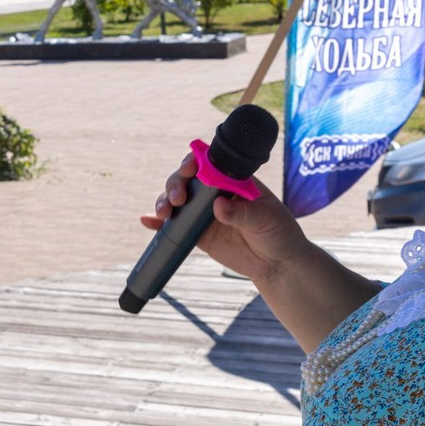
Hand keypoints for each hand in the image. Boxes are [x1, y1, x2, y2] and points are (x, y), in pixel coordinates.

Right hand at [140, 155, 305, 282]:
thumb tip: (219, 206)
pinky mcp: (197, 234)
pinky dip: (158, 223)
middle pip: (186, 179)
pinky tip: (147, 221)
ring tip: (164, 213)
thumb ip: (242, 212)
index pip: (209, 163)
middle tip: (178, 198)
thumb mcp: (265, 219)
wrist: (276, 263)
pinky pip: (174, 226)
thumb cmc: (277, 232)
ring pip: (176, 200)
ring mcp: (203, 213)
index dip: (194, 162)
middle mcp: (214, 192)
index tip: (189, 169)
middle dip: (176, 184)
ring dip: (164, 201)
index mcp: (232, 180)